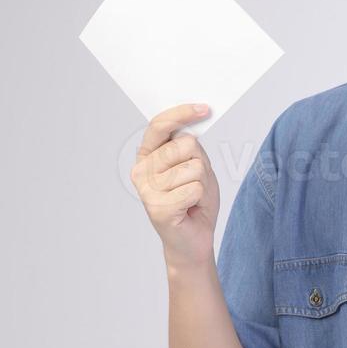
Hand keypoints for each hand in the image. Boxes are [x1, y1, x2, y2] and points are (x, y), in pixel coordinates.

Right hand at [131, 104, 219, 267]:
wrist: (194, 239)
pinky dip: (201, 198)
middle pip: (185, 145)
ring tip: (192, 197)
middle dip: (201, 163)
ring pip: (194, 168)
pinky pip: (195, 188)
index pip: (160, 125)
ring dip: (202, 183)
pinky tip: (190, 209)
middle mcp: (141, 169)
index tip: (205, 108)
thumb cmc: (195, 200)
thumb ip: (190, 146)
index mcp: (148, 155)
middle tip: (195, 182)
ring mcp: (147, 189)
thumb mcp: (197, 166)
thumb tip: (190, 126)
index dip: (181, 113)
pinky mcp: (157, 207)